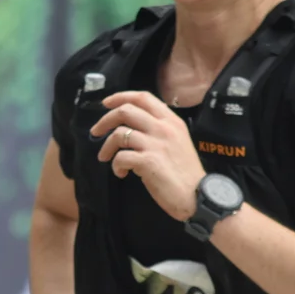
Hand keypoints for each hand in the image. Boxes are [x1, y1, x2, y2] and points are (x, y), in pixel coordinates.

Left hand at [91, 90, 205, 221]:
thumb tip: (133, 129)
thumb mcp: (178, 142)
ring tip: (106, 158)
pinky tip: (121, 173)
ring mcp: (156, 144)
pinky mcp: (149, 162)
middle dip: (105, 120)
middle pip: (126, 111)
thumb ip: (160, 131)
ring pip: (119, 134)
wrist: (199, 196)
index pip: (143, 97)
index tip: (106, 104)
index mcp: (172, 121)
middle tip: (96, 132)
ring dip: (106, 147)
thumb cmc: (187, 173)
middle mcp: (164, 128)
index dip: (120, 97)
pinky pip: (121, 157)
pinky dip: (115, 165)